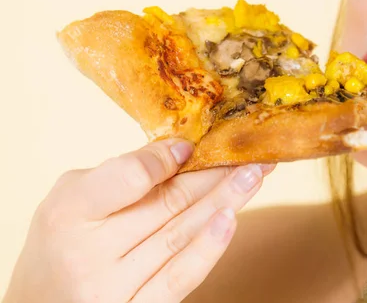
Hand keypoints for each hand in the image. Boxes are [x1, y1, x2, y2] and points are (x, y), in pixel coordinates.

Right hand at [3, 139, 273, 302]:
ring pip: (181, 235)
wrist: (45, 300)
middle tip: (250, 152)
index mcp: (69, 212)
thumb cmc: (62, 240)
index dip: (165, 159)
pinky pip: (179, 278)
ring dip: (224, 201)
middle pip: (167, 205)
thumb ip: (121, 173)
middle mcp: (88, 254)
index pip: (129, 179)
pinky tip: (231, 219)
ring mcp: (113, 288)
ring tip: (254, 176)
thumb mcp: (74, 195)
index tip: (192, 145)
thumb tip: (181, 150)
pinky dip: (208, 248)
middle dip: (214, 175)